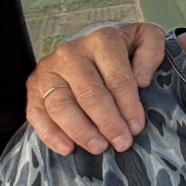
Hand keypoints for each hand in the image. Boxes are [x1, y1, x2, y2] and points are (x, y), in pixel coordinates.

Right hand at [25, 22, 164, 154]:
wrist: (93, 37)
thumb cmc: (124, 44)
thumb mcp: (148, 38)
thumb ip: (152, 53)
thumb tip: (142, 80)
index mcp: (102, 39)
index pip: (117, 79)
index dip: (128, 106)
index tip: (137, 127)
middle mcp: (71, 52)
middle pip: (89, 94)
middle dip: (107, 123)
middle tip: (121, 143)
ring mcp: (48, 69)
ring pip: (61, 105)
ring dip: (81, 131)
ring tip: (99, 147)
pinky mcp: (33, 85)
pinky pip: (36, 112)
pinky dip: (50, 133)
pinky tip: (67, 148)